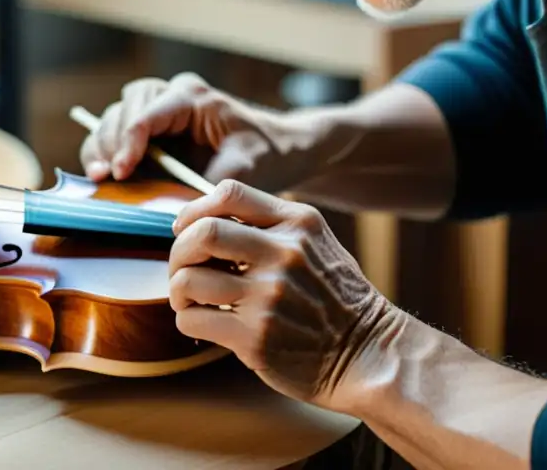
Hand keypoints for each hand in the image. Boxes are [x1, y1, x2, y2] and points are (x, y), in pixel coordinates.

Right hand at [79, 72, 338, 191]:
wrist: (281, 149)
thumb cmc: (266, 154)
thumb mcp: (243, 170)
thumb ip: (206, 185)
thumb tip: (172, 208)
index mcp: (195, 98)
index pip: (149, 111)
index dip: (129, 141)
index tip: (121, 171)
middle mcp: (174, 96)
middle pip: (127, 106)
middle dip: (112, 139)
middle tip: (107, 174)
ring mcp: (162, 109)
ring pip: (117, 113)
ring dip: (103, 143)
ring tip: (99, 175)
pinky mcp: (155, 129)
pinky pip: (120, 131)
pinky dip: (107, 150)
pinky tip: (103, 175)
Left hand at [168, 179, 393, 409]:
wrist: (368, 354)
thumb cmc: (334, 297)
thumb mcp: (316, 243)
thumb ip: (271, 225)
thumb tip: (204, 218)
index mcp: (297, 223)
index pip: (229, 192)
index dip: (194, 209)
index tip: (185, 228)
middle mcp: (284, 254)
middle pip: (203, 233)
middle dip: (179, 250)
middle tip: (181, 267)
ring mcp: (270, 296)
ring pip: (190, 279)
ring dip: (178, 290)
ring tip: (188, 298)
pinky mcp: (256, 337)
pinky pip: (194, 318)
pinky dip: (187, 319)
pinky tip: (201, 321)